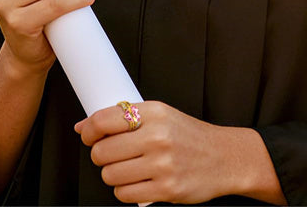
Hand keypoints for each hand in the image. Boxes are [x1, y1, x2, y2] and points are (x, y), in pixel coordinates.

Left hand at [74, 101, 243, 203]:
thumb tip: (82, 126)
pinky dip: (126, 190)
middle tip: (112, 154)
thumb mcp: (160, 115)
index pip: (104, 120)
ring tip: (128, 168)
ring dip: (113, 174)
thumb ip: (124, 118)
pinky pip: (125, 194)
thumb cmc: (187, 135)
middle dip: (101, 155)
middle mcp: (157, 136)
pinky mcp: (166, 190)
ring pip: (110, 175)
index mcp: (154, 112)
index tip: (88, 135)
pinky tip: (138, 182)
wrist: (224, 157)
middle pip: (102, 151)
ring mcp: (162, 164)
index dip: (89, 130)